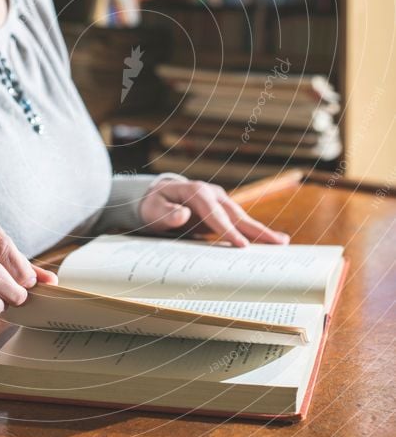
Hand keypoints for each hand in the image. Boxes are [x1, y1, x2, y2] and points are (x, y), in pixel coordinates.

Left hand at [139, 178, 289, 247]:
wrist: (157, 197)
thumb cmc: (154, 205)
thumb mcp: (153, 209)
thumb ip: (166, 213)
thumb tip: (183, 214)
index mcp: (196, 191)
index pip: (215, 213)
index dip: (228, 229)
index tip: (241, 245)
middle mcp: (212, 193)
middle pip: (236, 214)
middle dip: (256, 230)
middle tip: (278, 243)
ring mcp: (220, 201)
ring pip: (242, 218)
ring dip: (261, 231)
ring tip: (283, 242)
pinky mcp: (223, 210)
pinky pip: (239, 222)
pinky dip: (254, 232)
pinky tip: (269, 241)